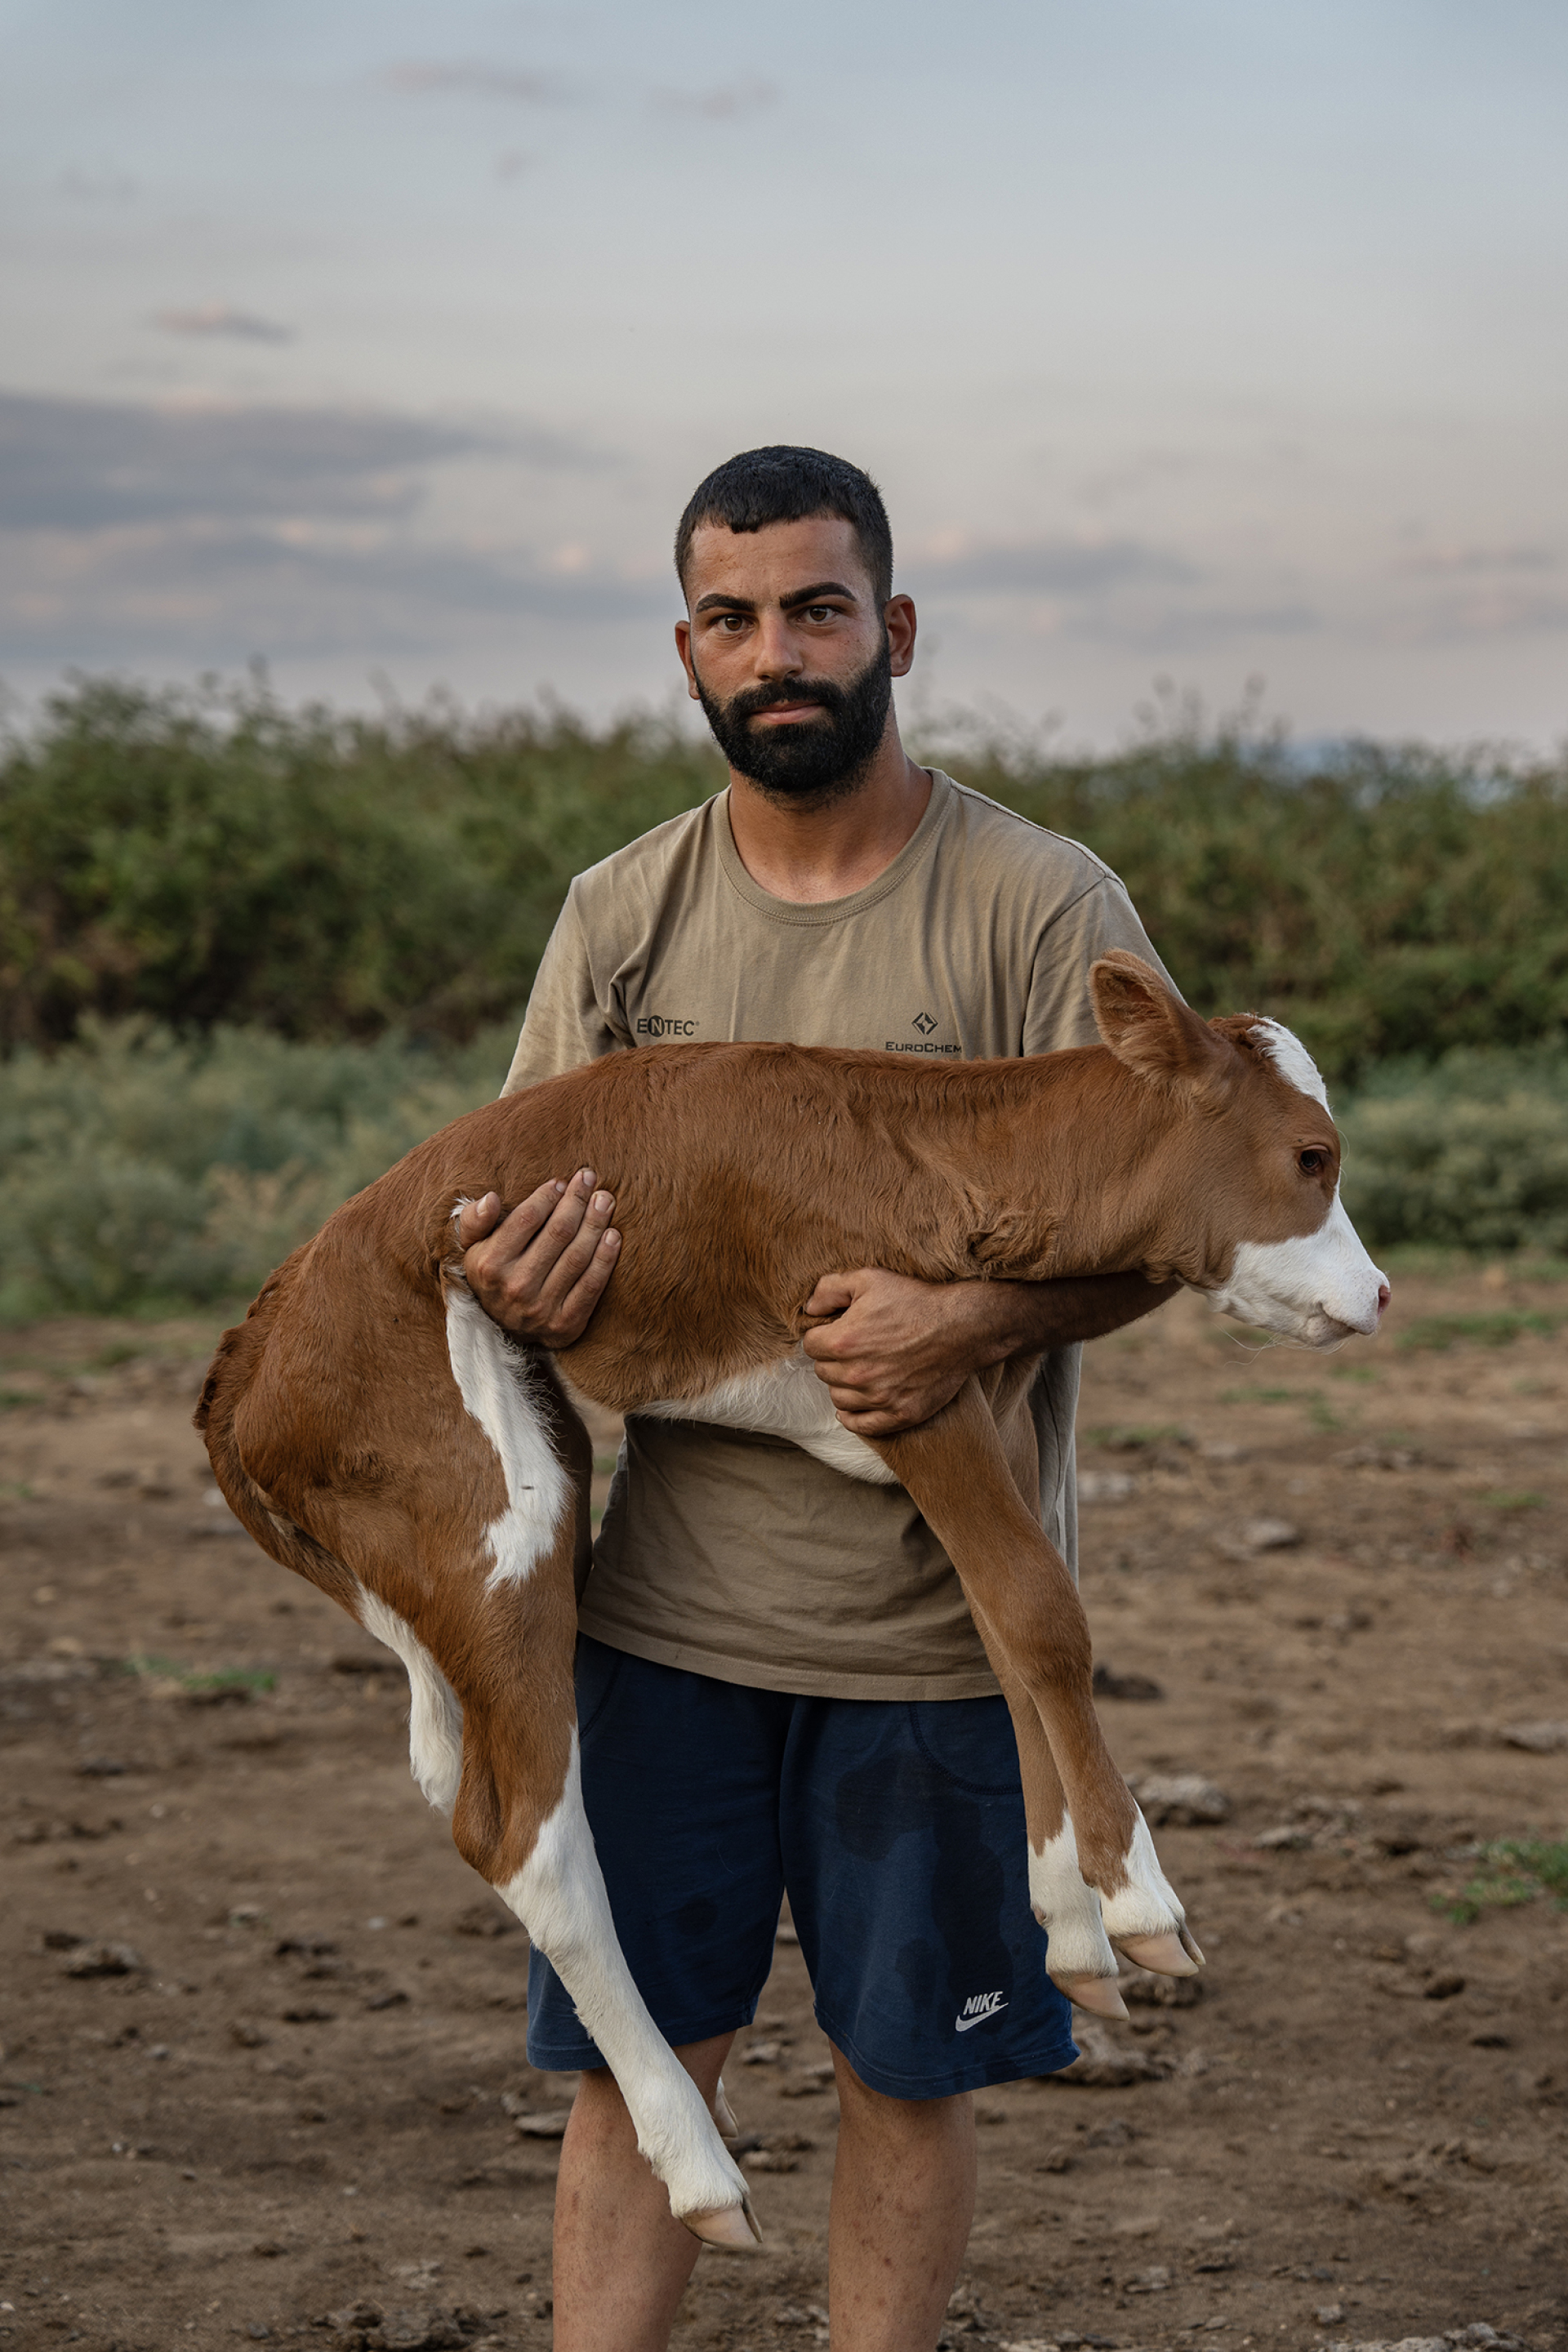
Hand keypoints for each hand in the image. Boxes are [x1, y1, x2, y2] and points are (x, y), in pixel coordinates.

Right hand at [457, 1170, 619, 1346]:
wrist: (502, 1329)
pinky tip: (613, 1236)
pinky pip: (592, 1286)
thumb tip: (491, 1199)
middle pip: (558, 1233)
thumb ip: (474, 1220)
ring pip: (578, 1256)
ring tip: (606, 1200)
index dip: (548, 1196)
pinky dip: (606, 1259)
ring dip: (596, 1224)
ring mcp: (542, 1309)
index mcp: (490, 1264)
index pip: (527, 1219)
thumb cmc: (491, 1274)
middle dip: (577, 1201)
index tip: (562, 1182)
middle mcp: (515, 1287)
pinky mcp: (566, 1324)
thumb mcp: (472, 1248)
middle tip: (590, 1180)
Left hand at [800, 1269, 1007, 1435]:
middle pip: (823, 1372)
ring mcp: (879, 1398)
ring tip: (861, 1369)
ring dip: (844, 1385)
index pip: (810, 1345)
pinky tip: (859, 1402)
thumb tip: (808, 1308)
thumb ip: (829, 1289)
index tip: (838, 1330)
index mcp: (843, 1341)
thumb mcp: (870, 1278)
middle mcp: (857, 1374)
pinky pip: (860, 1425)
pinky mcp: (899, 1414)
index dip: (823, 1335)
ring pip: (838, 1398)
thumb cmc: (916, 1300)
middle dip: (833, 1358)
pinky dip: (854, 1416)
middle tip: (854, 1347)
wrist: (962, 1326)